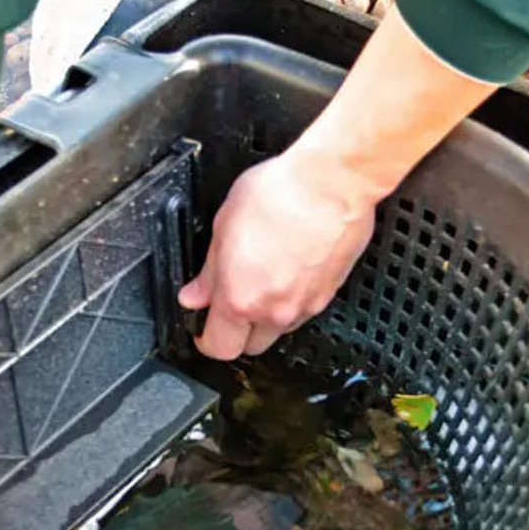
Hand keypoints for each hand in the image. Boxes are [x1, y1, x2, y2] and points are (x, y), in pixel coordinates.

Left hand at [178, 153, 376, 359]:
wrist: (334, 182)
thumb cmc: (281, 193)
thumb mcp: (225, 225)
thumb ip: (209, 271)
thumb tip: (195, 295)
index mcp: (239, 298)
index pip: (218, 347)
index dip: (205, 340)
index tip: (202, 327)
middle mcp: (274, 311)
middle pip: (250, 347)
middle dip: (237, 331)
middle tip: (231, 301)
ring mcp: (305, 306)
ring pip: (278, 329)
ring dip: (266, 316)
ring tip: (264, 278)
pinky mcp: (329, 295)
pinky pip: (303, 312)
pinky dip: (292, 301)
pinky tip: (289, 270)